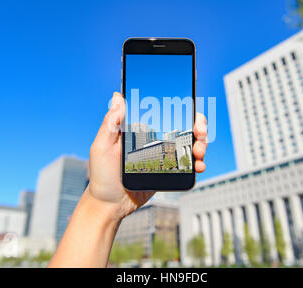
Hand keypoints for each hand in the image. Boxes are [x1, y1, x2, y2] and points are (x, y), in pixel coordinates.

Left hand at [86, 92, 207, 220]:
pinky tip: (198, 165)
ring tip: (199, 150)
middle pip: (182, 125)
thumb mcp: (102, 147)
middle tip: (199, 130)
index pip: (162, 111)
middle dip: (197, 124)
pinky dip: (198, 163)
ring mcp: (163, 155)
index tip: (188, 106)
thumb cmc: (102, 176)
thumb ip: (110, 123)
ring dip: (201, 143)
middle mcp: (154, 139)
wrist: (111, 205)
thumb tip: (118, 96)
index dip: (179, 106)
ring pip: (189, 143)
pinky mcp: (169, 170)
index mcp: (139, 130)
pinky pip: (187, 164)